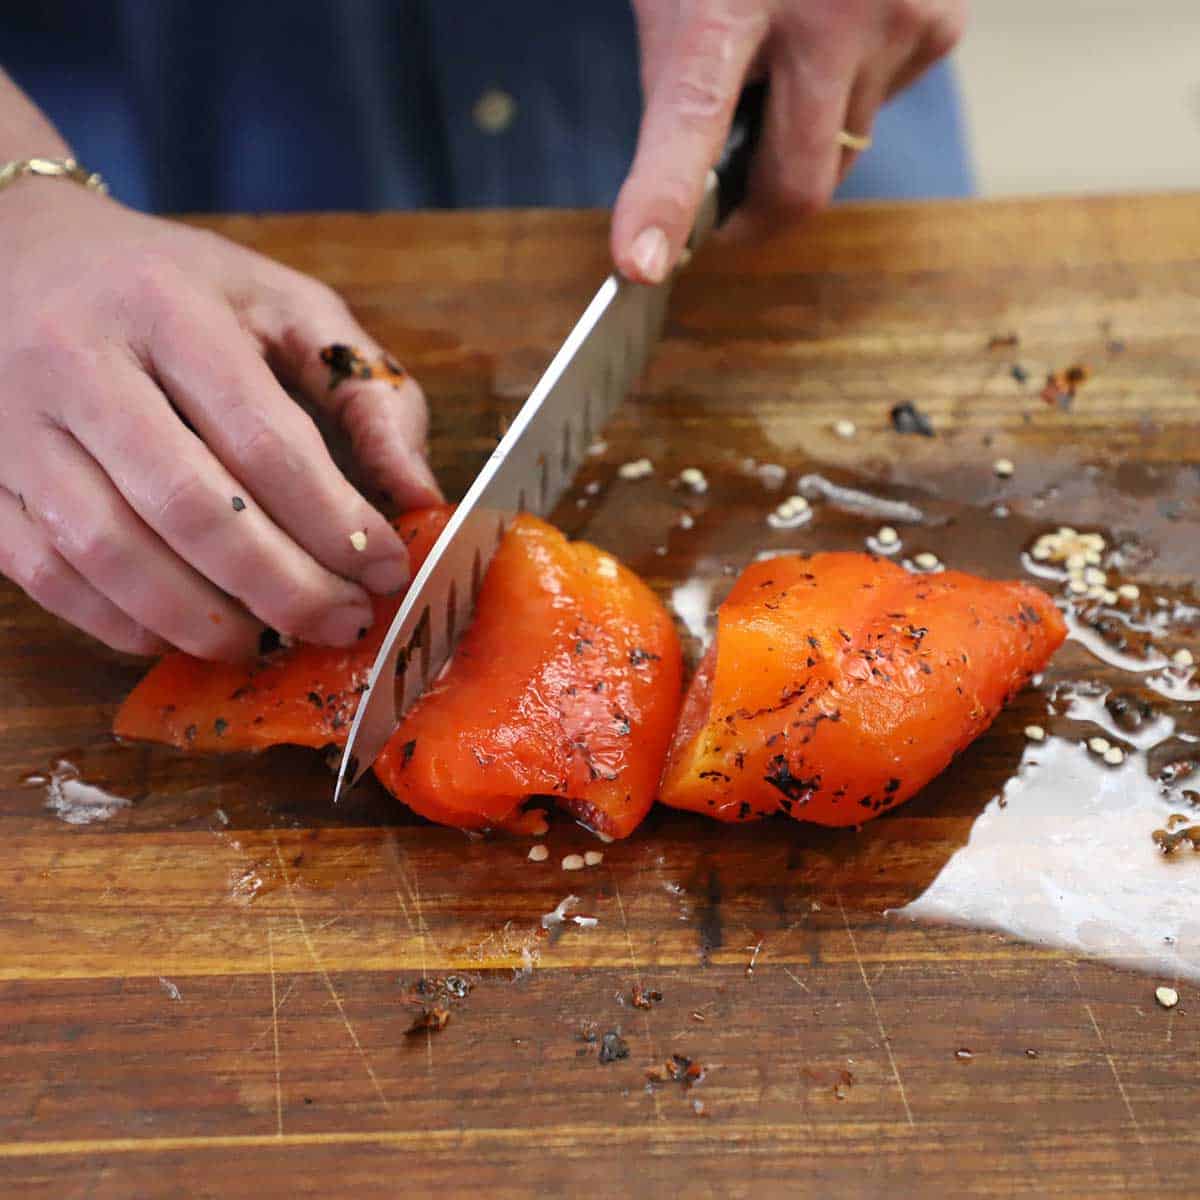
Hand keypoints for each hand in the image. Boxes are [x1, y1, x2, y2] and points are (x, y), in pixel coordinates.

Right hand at [0, 183, 440, 659]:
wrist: (12, 251)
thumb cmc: (170, 289)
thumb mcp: (280, 304)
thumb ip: (363, 391)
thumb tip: (419, 496)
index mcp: (170, 310)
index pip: (264, 438)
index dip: (334, 521)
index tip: (387, 569)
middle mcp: (79, 362)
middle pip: (189, 506)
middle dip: (282, 585)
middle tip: (341, 624)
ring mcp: (12, 424)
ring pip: (108, 550)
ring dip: (200, 619)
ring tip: (266, 643)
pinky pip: (45, 572)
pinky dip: (120, 622)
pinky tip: (180, 634)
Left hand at [613, 0, 965, 280]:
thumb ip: (680, 85)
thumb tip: (692, 195)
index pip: (689, 114)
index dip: (666, 196)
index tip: (643, 263)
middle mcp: (824, 10)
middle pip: (796, 185)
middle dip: (757, 214)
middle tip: (723, 208)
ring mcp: (895, 16)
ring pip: (843, 153)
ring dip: (805, 138)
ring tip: (787, 55)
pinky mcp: (941, 24)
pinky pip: (882, 109)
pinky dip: (850, 95)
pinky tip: (837, 29)